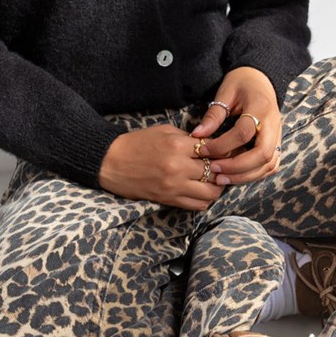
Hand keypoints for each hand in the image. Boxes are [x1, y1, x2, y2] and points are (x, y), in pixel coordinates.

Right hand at [98, 122, 223, 209]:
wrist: (112, 162)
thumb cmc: (137, 143)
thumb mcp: (163, 131)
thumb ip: (187, 137)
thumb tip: (208, 144)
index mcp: (177, 145)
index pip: (212, 149)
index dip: (221, 150)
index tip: (223, 150)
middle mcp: (178, 167)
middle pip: (215, 172)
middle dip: (221, 169)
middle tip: (222, 166)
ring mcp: (174, 186)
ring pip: (211, 192)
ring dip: (216, 186)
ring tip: (213, 180)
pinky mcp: (169, 199)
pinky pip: (197, 205)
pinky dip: (204, 199)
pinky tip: (201, 190)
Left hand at [190, 66, 281, 186]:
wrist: (260, 79)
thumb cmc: (240, 83)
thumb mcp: (225, 93)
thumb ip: (214, 115)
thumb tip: (197, 135)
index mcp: (260, 107)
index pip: (244, 132)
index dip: (223, 144)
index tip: (203, 149)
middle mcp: (274, 124)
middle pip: (263, 154)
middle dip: (238, 167)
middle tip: (215, 171)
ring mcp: (278, 135)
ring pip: (269, 164)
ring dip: (245, 176)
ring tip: (222, 179)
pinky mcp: (277, 143)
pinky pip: (271, 165)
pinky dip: (254, 174)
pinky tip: (236, 176)